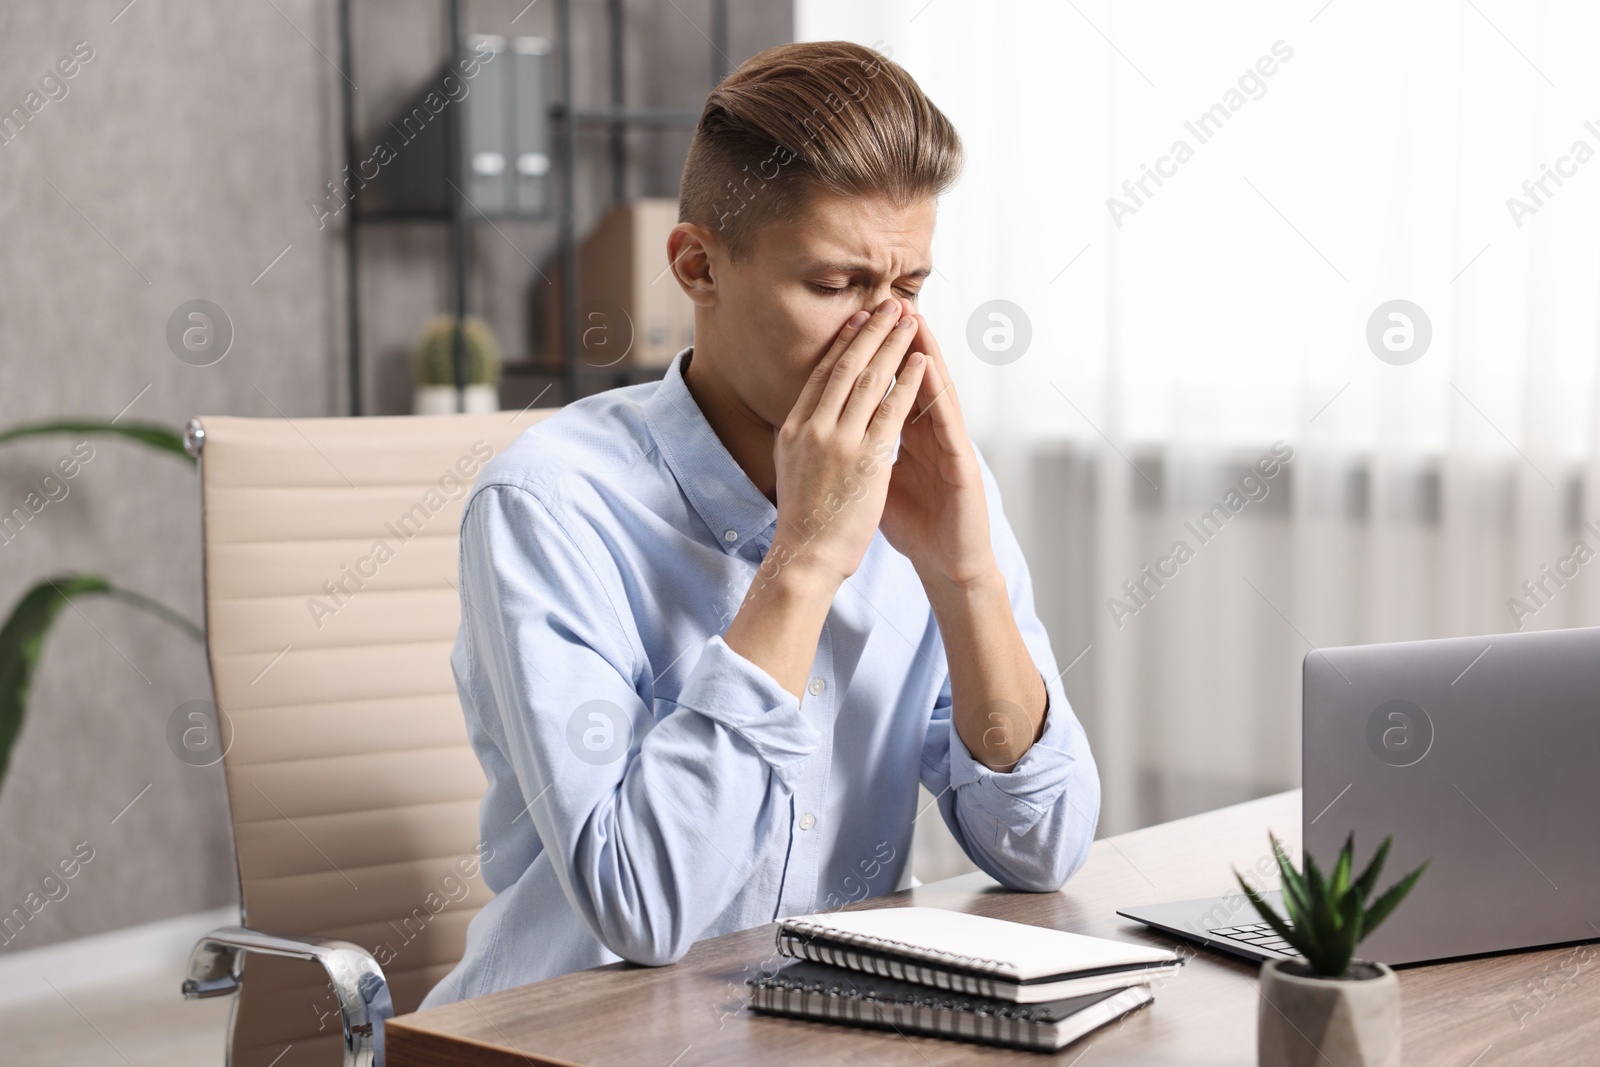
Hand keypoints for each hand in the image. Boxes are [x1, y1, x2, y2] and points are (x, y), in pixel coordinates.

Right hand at [763, 298, 928, 590]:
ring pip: (870, 380)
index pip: (821, 375)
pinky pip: (892, 409)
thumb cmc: (803, 520)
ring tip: (909, 320)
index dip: (843, 344)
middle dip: (870, 331)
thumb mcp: (790, 469)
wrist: (805, 556)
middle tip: (888, 304)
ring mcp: (838, 441)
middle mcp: (812, 427)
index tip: (858, 320)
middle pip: (845, 367)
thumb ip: (801, 440)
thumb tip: (802, 419)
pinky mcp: (865, 458)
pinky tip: (921, 361)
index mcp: (793, 428)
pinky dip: (908, 382)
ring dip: (892, 345)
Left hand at [879, 313, 996, 588]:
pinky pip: (947, 422)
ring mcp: (949, 446)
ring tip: (913, 320)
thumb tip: (827, 437)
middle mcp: (930, 435)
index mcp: (908, 439)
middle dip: (896, 343)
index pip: (888, 389)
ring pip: (935, 391)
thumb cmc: (916, 525)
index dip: (872, 360)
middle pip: (912, 380)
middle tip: (885, 304)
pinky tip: (928, 367)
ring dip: (925, 353)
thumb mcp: (879, 482)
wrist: (947, 563)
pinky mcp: (962, 463)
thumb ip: (862, 454)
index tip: (855, 326)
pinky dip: (937, 393)